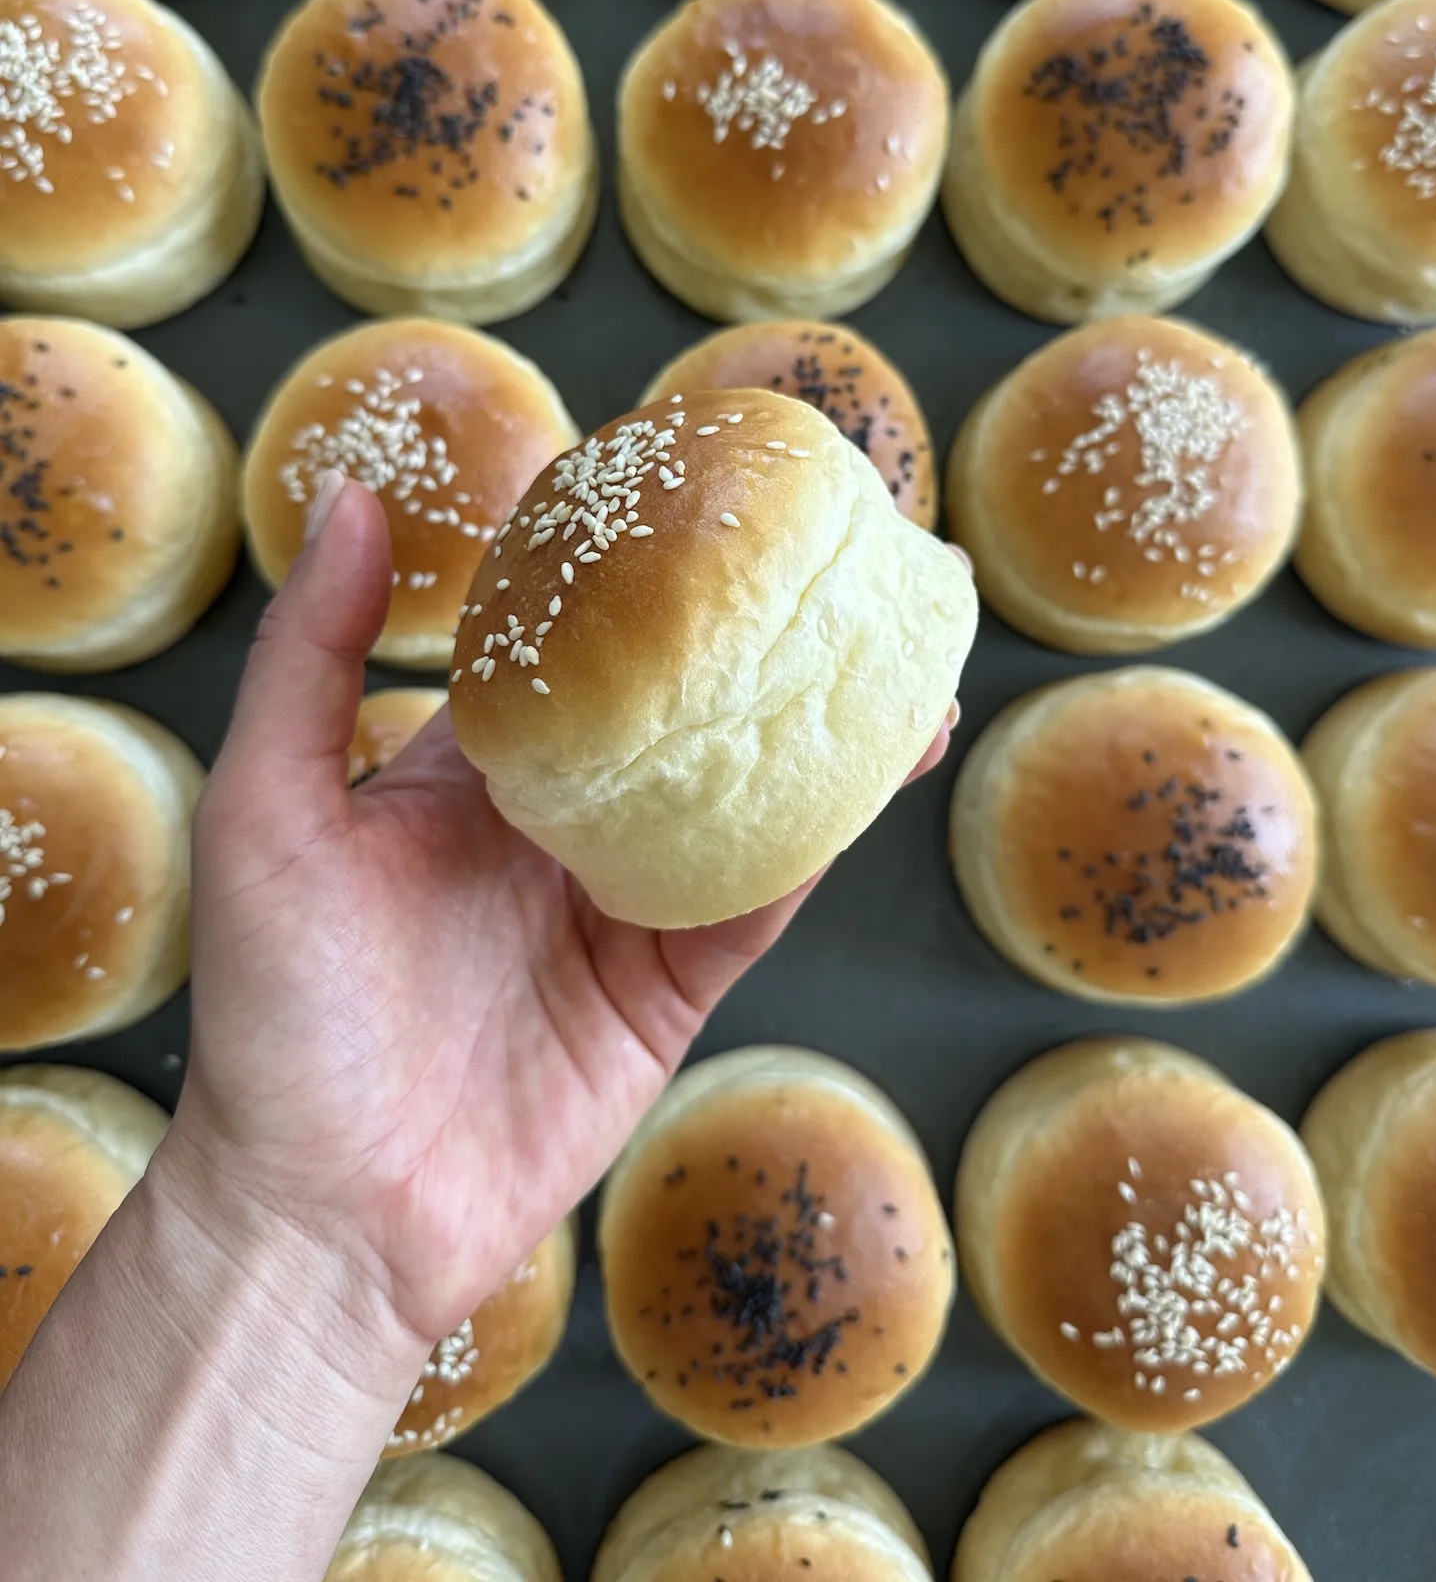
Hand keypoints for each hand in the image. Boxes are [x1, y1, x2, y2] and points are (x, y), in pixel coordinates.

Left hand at [180, 470, 953, 1347]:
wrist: (328, 1214)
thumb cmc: (274, 1013)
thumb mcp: (267, 811)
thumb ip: (313, 659)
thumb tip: (349, 499)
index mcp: (470, 769)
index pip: (567, 645)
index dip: (630, 573)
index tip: (698, 491)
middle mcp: (557, 826)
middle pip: (675, 714)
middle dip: (752, 645)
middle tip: (833, 564)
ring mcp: (621, 908)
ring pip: (737, 801)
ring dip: (818, 737)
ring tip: (898, 662)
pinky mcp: (670, 992)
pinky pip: (754, 903)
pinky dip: (813, 841)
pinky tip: (871, 772)